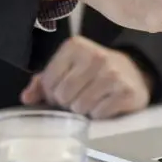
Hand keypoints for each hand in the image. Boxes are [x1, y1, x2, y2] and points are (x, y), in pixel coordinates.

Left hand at [20, 37, 151, 118]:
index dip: (52, 93)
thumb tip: (27, 98)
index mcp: (75, 46)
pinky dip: (99, 115)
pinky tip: (105, 105)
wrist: (134, 74)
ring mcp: (113, 73)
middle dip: (68, 103)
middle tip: (79, 98)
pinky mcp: (126, 91)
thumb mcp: (68, 69)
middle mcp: (95, 56)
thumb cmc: (93, 73)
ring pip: (80, 106)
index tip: (64, 91)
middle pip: (63, 95)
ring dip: (83, 110)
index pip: (48, 82)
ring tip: (92, 101)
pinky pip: (99, 114)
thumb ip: (43, 82)